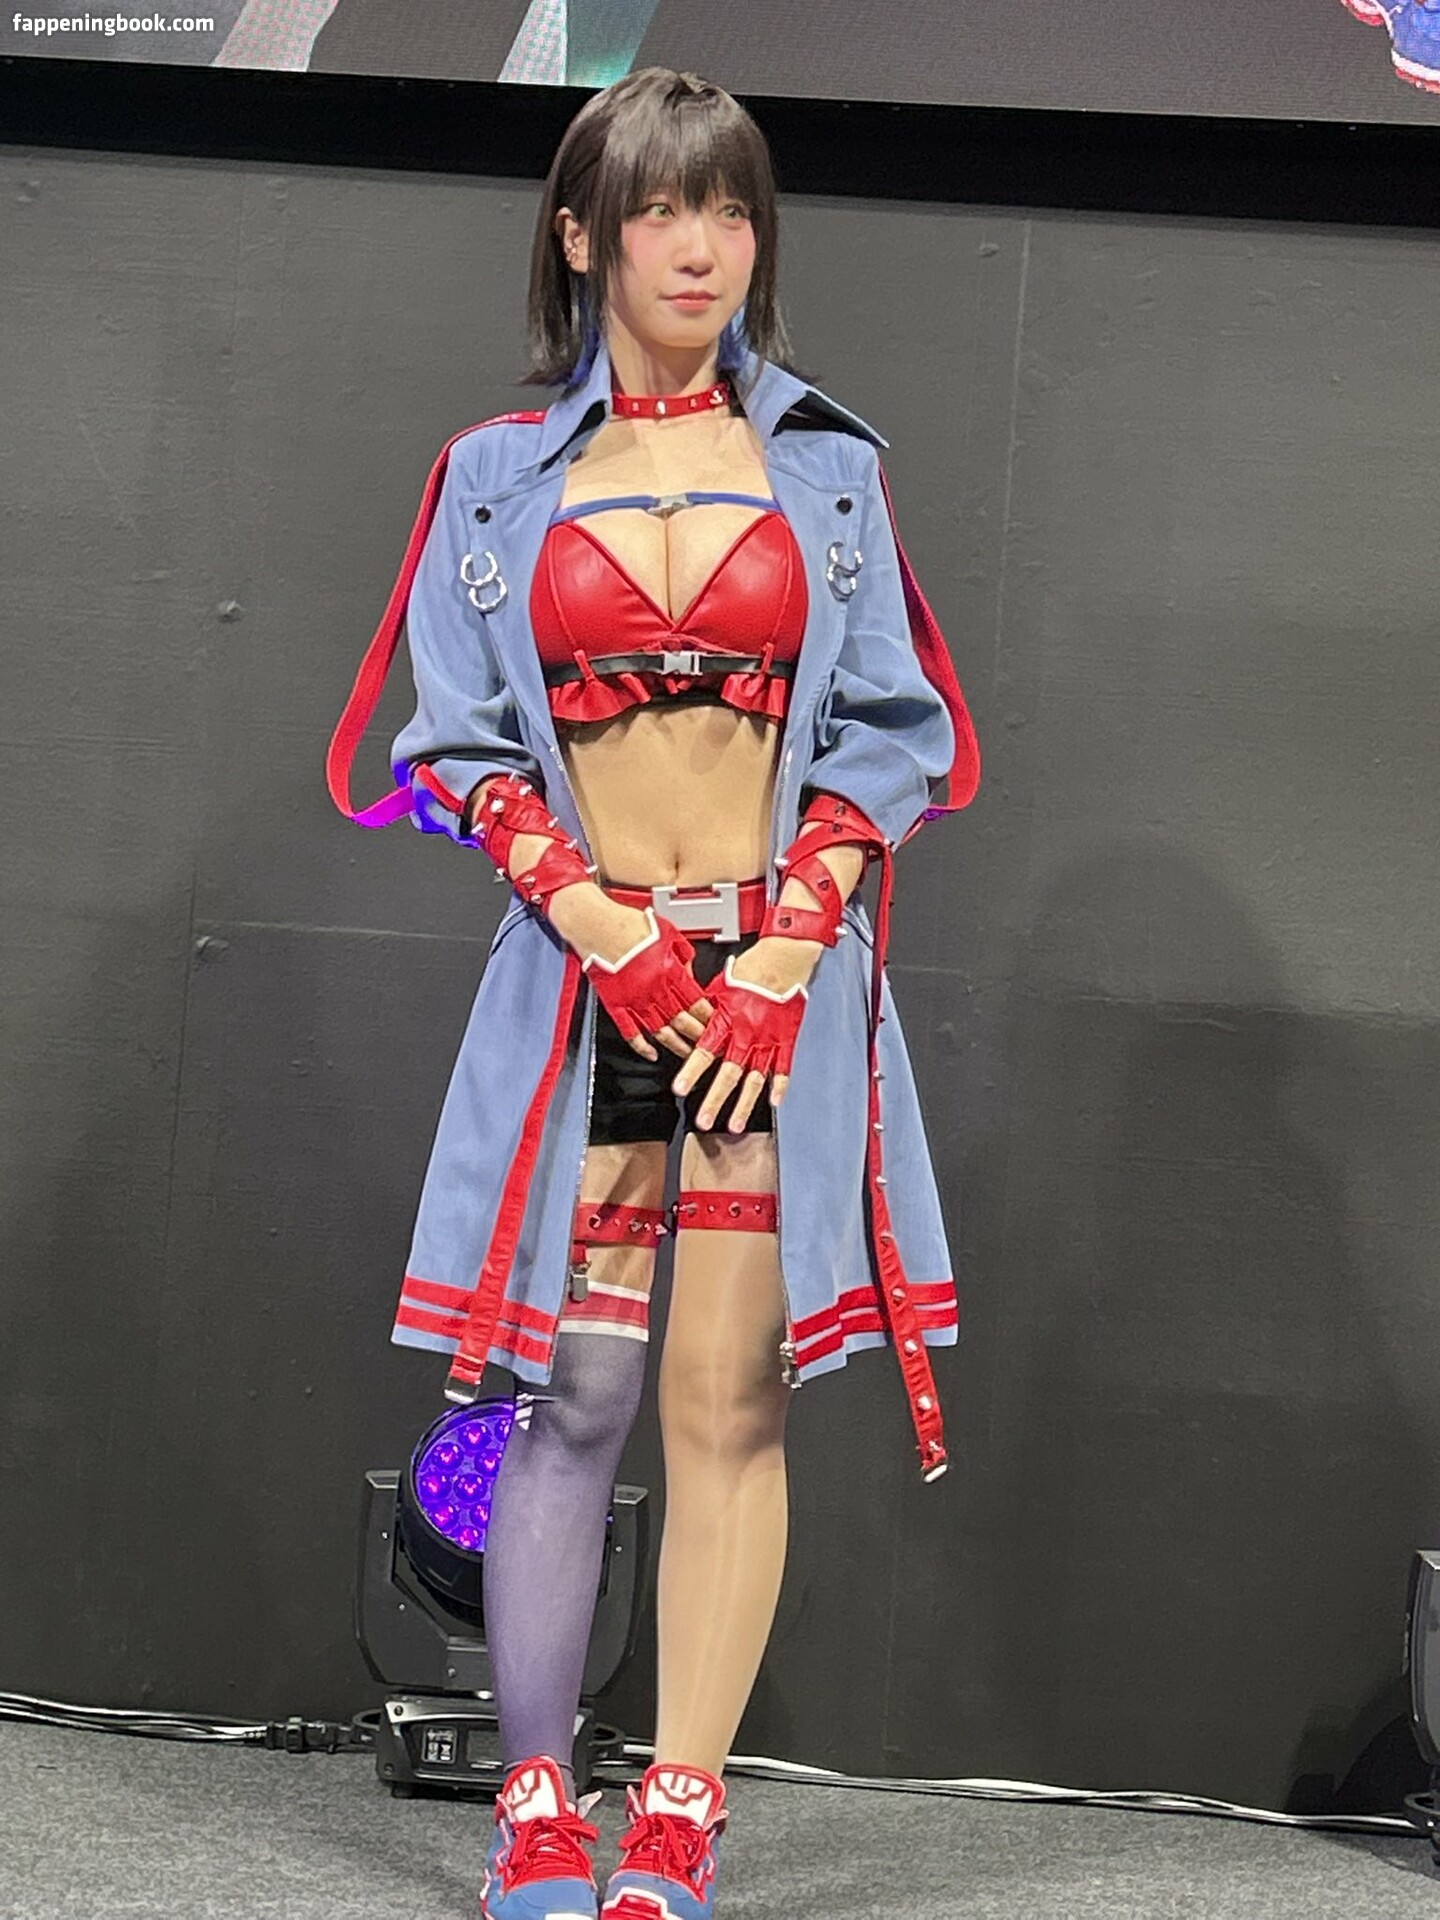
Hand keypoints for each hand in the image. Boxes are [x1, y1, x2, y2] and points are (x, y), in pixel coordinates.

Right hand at [578, 903, 714, 1061]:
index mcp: (668, 970)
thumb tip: (689, 970)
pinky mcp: (614, 1003)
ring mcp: (633, 999)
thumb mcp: (666, 930)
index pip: (695, 1001)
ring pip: (660, 1031)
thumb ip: (682, 951)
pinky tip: (651, 1054)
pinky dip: (641, 1046)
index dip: (708, 1016)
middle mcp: (653, 988)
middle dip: (698, 1036)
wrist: (594, 923)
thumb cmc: (627, 922)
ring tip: (687, 1055)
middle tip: (709, 1048)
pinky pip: (630, 1031)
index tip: (717, 1026)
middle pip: (682, 1020)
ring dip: (676, 1046)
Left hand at [671, 935, 820, 1129]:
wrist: (783, 957)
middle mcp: (747, 1033)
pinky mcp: (787, 1038)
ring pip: (755, 1078)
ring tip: (733, 1125)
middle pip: (728, 1072)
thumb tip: (685, 1023)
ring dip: (743, 1104)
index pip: (705, 1051)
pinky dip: (780, 1085)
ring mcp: (769, 1039)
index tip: (680, 1089)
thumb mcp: (718, 987)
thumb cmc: (750, 970)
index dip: (691, 1071)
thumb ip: (703, 1011)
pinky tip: (774, 1102)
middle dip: (715, 1099)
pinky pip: (784, 1066)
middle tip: (703, 1120)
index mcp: (727, 1019)